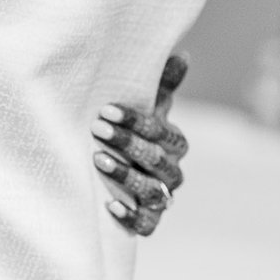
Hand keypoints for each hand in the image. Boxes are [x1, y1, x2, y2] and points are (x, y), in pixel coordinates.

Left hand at [94, 52, 189, 235]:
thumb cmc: (131, 130)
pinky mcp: (148, 220)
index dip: (137, 122)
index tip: (106, 109)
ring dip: (127, 176)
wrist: (118, 169)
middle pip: (158, 161)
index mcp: (174, 143)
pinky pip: (146, 224)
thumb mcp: (145, 106)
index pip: (162, 132)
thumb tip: (182, 54)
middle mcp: (172, 172)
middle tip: (96, 128)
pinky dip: (131, 216)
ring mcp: (162, 198)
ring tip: (98, 160)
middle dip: (128, 144)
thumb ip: (160, 84)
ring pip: (152, 192)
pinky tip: (110, 204)